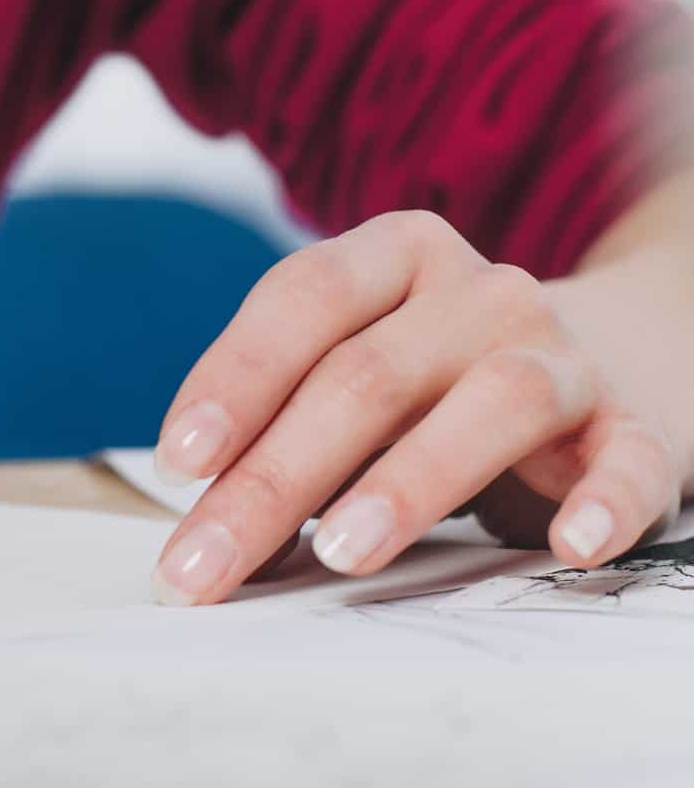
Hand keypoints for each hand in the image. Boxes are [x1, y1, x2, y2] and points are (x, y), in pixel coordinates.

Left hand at [148, 209, 685, 604]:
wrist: (600, 363)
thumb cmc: (432, 380)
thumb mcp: (354, 374)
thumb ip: (283, 426)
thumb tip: (202, 524)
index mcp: (393, 256)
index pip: (303, 299)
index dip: (236, 376)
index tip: (181, 459)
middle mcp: (478, 291)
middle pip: (366, 375)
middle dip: (276, 478)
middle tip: (210, 559)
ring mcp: (561, 353)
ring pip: (490, 402)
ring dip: (409, 483)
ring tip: (341, 553)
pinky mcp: (633, 425)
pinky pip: (627, 459)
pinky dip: (604, 500)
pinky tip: (566, 545)